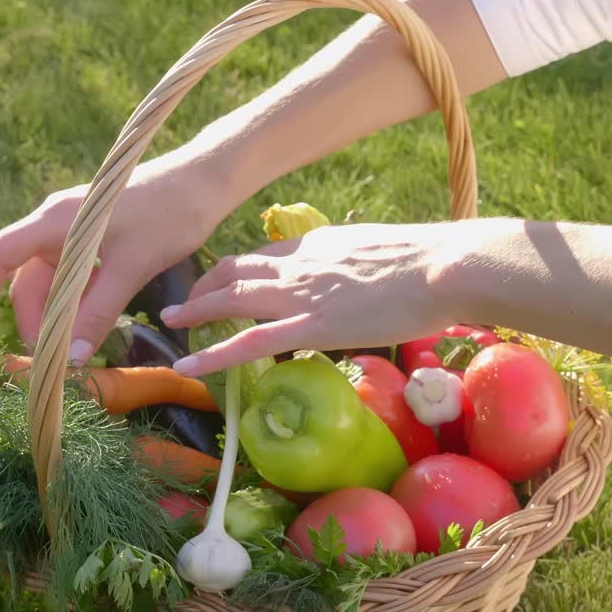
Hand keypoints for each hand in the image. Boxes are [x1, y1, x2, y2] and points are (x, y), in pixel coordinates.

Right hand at [0, 153, 233, 362]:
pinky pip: (74, 274)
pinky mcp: (95, 236)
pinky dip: (78, 300)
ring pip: (51, 280)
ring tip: (72, 349)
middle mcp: (54, 223)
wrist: (204, 181)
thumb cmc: (169, 215)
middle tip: (51, 361)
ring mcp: (74, 229)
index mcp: (53, 222)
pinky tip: (93, 325)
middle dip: (32, 320)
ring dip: (57, 314)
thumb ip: (98, 313)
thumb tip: (70, 359)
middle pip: (23, 278)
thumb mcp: (132, 268)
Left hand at [161, 222, 464, 375]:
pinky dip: (214, 354)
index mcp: (314, 245)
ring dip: (195, 311)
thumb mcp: (374, 254)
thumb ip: (349, 267)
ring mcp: (300, 295)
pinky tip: (189, 366)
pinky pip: (249, 343)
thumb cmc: (423, 263)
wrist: (440, 266)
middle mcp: (297, 265)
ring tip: (171, 324)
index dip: (233, 271)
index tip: (219, 283)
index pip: (259, 255)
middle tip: (182, 305)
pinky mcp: (311, 327)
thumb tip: (349, 282)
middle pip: (233, 271)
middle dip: (202, 287)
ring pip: (231, 300)